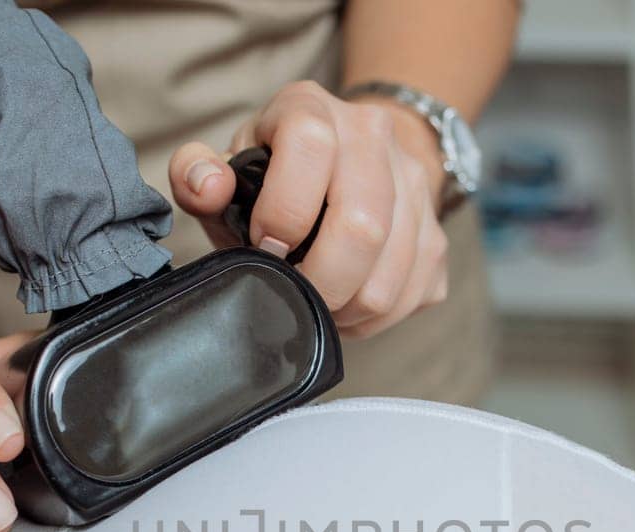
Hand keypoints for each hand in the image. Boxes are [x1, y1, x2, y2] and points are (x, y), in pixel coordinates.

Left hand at [168, 80, 449, 339]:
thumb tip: (209, 187)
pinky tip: (345, 305)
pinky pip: (410, 296)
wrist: (355, 160)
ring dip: (345, 308)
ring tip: (317, 304)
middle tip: (293, 294)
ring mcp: (414, 186)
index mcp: (312, 109)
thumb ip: (197, 174)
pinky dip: (372, 319)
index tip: (266, 246)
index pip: (312, 147)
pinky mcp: (437, 236)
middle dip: (319, 281)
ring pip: (389, 276)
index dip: (283, 211)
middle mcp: (374, 135)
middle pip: (363, 226)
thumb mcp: (228, 166)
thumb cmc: (277, 176)